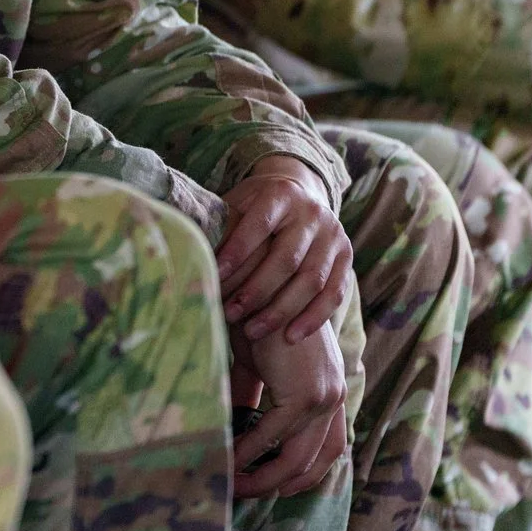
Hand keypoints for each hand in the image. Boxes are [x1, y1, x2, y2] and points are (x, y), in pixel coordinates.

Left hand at [217, 156, 353, 343]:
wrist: (302, 194)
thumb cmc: (254, 206)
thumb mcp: (238, 203)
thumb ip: (220, 223)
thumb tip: (184, 243)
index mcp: (281, 193)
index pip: (259, 223)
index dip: (237, 251)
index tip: (214, 275)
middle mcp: (312, 213)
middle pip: (287, 258)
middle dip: (256, 290)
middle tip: (230, 313)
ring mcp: (334, 236)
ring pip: (312, 280)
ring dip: (282, 310)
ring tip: (253, 331)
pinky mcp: (347, 258)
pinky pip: (335, 293)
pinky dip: (314, 318)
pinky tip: (291, 336)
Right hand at [233, 320, 349, 499]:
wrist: (257, 282)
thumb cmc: (253, 314)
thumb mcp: (255, 364)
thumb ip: (253, 395)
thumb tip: (235, 427)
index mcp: (329, 389)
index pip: (328, 449)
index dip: (302, 474)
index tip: (269, 486)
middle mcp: (334, 396)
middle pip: (317, 461)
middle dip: (280, 484)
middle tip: (244, 493)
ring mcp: (324, 396)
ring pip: (298, 457)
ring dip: (264, 477)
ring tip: (233, 484)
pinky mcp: (304, 394)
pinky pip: (275, 436)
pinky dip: (251, 450)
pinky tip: (229, 457)